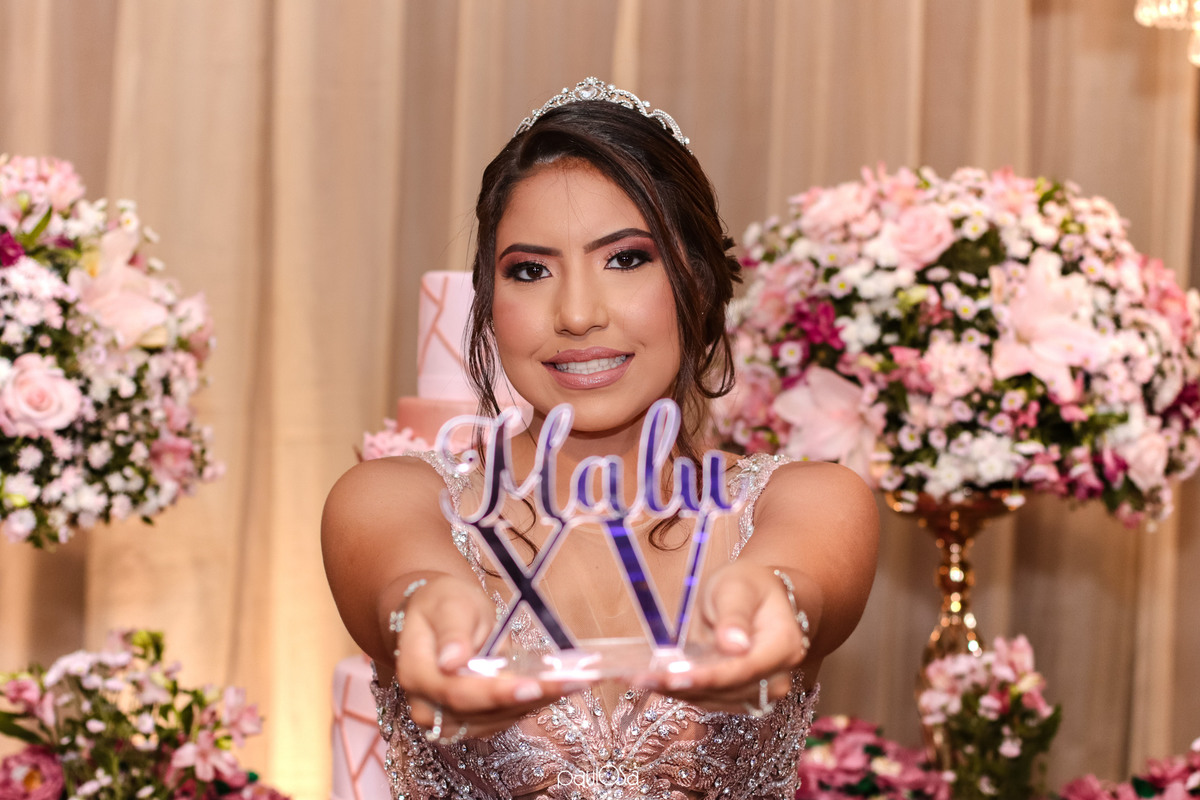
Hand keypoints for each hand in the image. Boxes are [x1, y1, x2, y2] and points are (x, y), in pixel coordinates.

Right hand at [393, 574, 584, 739]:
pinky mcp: (470, 721)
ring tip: (578, 682)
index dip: (496, 693)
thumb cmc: (443, 605)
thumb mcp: (449, 603)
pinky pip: (504, 717)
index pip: (457, 692)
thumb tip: (453, 661)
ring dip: (539, 702)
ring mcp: (447, 720)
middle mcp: (427, 706)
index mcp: (416, 673)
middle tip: (573, 683)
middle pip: (481, 713)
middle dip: (530, 698)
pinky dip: (534, 702)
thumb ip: (452, 631)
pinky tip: (561, 686)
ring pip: (498, 719)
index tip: (531, 685)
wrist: (435, 619)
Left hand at [636, 562, 809, 713]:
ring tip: (637, 679)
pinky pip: (707, 698)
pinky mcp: (738, 696)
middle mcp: (777, 676)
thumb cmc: (748, 586)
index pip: (745, 669)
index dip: (708, 676)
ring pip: (714, 700)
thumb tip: (734, 645)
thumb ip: (735, 615)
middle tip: (642, 678)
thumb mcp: (737, 586)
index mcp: (784, 645)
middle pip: (727, 690)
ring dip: (675, 692)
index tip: (676, 677)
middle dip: (683, 686)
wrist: (759, 597)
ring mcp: (759, 691)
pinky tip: (650, 680)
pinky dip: (678, 691)